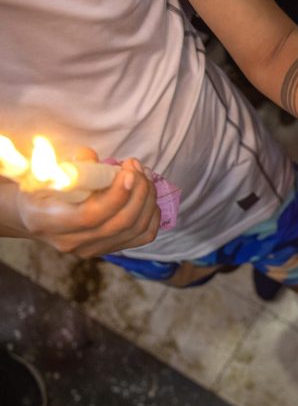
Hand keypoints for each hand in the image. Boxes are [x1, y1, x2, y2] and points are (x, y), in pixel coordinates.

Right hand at [15, 153, 159, 256]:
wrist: (36, 214)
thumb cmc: (39, 187)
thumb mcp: (40, 173)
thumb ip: (63, 165)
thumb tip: (89, 156)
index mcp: (48, 222)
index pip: (90, 216)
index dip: (116, 195)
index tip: (128, 171)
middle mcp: (72, 242)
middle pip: (120, 223)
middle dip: (138, 191)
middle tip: (138, 167)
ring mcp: (92, 249)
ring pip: (135, 229)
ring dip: (147, 199)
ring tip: (145, 175)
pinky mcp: (109, 249)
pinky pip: (142, 237)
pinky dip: (152, 215)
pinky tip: (148, 196)